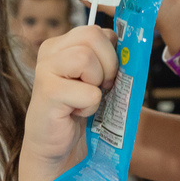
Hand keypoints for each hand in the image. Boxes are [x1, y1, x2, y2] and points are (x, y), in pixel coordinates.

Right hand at [21, 26, 119, 169]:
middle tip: (100, 89)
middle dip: (108, 65)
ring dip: (97, 85)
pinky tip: (75, 113)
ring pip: (86, 58)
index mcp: (62, 45)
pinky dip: (90, 106)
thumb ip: (110, 60)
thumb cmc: (80, 114)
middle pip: (93, 36)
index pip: (98, 30)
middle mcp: (49, 51)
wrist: (58, 150)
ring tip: (85, 100)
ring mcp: (45, 70)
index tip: (106, 77)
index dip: (112, 54)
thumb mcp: (98, 80)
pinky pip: (88, 92)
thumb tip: (134, 47)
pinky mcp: (47, 92)